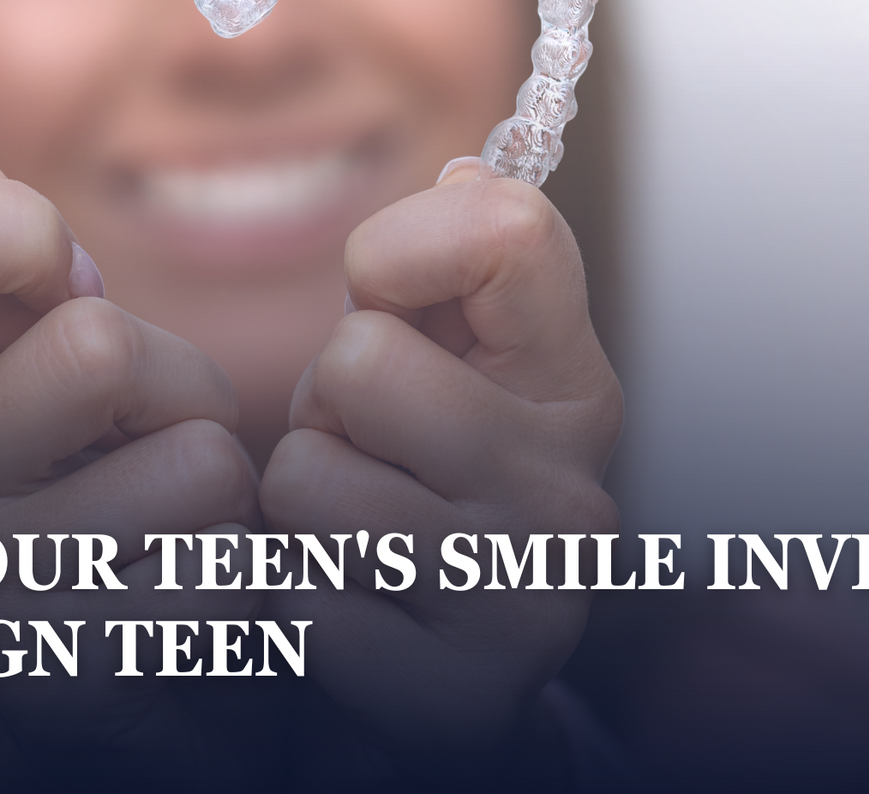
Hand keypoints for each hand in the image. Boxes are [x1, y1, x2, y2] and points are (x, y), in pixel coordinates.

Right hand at [0, 164, 266, 784]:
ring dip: (231, 497)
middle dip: (181, 383)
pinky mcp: (63, 684)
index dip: (10, 231)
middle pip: (99, 343)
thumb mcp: (53, 374)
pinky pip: (232, 575)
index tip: (61, 286)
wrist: (135, 702)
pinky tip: (198, 610)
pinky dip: (250, 583)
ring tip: (184, 534)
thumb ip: (18, 271)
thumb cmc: (109, 498)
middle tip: (162, 440)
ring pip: (198, 464)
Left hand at [258, 165, 622, 762]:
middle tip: (360, 454)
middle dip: (322, 407)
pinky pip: (298, 596)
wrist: (430, 684)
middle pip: (359, 362)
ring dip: (296, 508)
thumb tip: (466, 176)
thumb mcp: (439, 368)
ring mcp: (524, 594)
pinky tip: (346, 610)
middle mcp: (573, 488)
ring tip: (347, 531)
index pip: (509, 230)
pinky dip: (294, 601)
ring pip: (306, 477)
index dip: (401, 245)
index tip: (383, 293)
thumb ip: (448, 274)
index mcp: (573, 386)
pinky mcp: (455, 692)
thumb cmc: (415, 492)